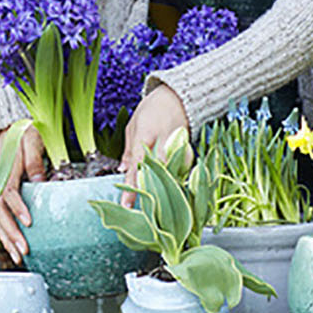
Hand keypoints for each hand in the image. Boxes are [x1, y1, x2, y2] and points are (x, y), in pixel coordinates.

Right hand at [0, 125, 45, 263]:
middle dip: (11, 233)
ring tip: (19, 257)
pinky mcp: (0, 194)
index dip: (17, 209)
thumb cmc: (24, 133)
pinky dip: (4, 233)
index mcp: (5, 169)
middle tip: (24, 250)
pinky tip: (13, 247)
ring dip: (6, 238)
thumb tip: (41, 180)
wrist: (8, 128)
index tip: (29, 223)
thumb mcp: (33, 140)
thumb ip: (35, 160)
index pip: (8, 193)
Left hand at [120, 84, 188, 205]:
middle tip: (139, 213)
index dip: (132, 186)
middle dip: (148, 193)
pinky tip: (167, 196)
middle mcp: (165, 143)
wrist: (180, 98)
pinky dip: (172, 184)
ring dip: (161, 192)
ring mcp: (180, 150)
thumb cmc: (153, 110)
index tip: (126, 204)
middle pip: (157, 175)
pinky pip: (180, 174)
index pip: (138, 165)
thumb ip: (129, 151)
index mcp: (147, 134)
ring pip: (170, 177)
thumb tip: (122, 171)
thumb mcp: (133, 126)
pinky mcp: (190, 155)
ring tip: (153, 211)